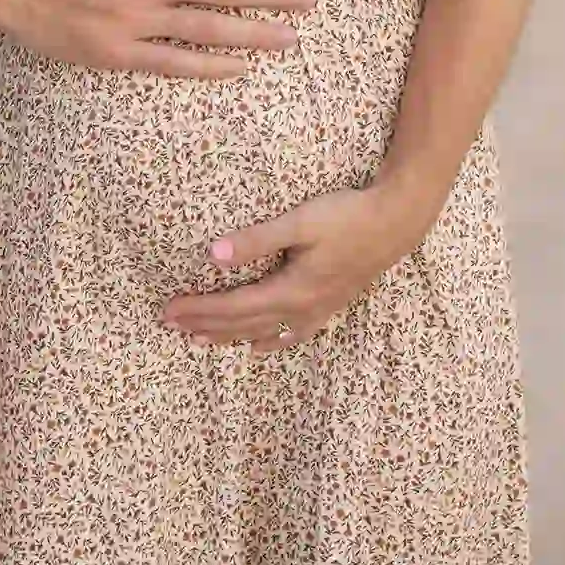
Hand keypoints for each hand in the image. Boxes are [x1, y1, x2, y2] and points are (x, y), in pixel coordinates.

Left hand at [160, 181, 429, 349]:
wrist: (396, 223)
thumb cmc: (346, 216)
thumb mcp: (299, 222)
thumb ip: (256, 239)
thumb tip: (212, 255)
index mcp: (291, 290)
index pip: (233, 306)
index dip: (199, 309)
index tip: (168, 310)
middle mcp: (301, 309)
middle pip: (242, 324)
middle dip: (205, 325)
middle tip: (169, 326)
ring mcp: (317, 311)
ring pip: (264, 333)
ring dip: (229, 337)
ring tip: (200, 341)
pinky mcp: (329, 305)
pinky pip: (292, 334)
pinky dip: (270, 343)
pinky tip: (258, 348)